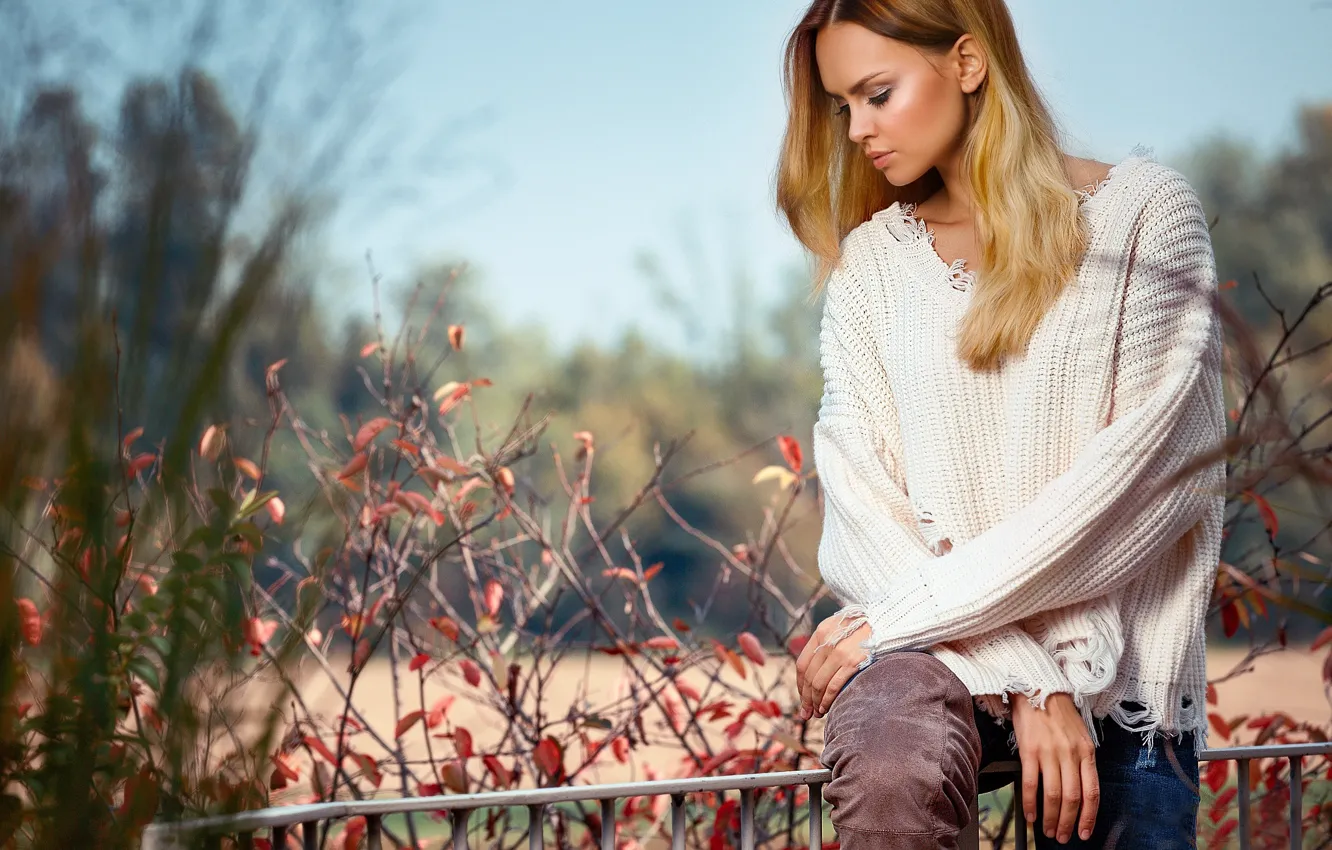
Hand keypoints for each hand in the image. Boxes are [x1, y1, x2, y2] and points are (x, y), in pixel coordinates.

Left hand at [794, 615, 871, 720]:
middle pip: (809, 676)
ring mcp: (839, 652)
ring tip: (816, 713)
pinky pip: (834, 686)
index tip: (803, 697)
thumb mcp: (838, 628)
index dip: (800, 685)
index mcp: (821, 633)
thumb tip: (813, 671)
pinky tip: (826, 708)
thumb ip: (825, 644)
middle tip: (806, 712)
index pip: (802, 664)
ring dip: (815, 702)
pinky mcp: (852, 662)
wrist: (886, 623)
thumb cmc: (862, 629)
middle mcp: (827, 642)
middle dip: (806, 698)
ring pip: (819, 683)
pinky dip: (827, 700)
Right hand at [1009, 692, 1099, 843]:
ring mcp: (1050, 753)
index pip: (1092, 792)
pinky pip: (1030, 784)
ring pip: (1053, 795)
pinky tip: (1030, 815)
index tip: (1084, 832)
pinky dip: (1031, 804)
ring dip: (1051, 818)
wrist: (1037, 687)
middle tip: (1063, 836)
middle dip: (1069, 822)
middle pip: (1073, 798)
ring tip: (1048, 830)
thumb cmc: (1057, 712)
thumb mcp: (1080, 735)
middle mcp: (1070, 754)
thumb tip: (1079, 789)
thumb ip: (1082, 760)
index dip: (1088, 817)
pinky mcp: (1029, 750)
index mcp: (1087, 752)